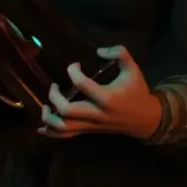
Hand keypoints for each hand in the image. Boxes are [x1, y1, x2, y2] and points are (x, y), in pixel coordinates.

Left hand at [37, 46, 161, 139]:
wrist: (145, 119)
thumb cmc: (137, 92)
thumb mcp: (133, 70)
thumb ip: (120, 54)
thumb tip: (99, 51)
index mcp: (107, 98)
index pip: (82, 84)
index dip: (73, 71)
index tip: (74, 65)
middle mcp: (96, 114)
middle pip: (67, 110)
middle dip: (54, 96)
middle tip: (54, 86)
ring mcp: (91, 125)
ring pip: (64, 127)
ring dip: (49, 117)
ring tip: (45, 105)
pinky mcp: (89, 131)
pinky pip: (67, 136)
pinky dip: (52, 133)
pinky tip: (41, 127)